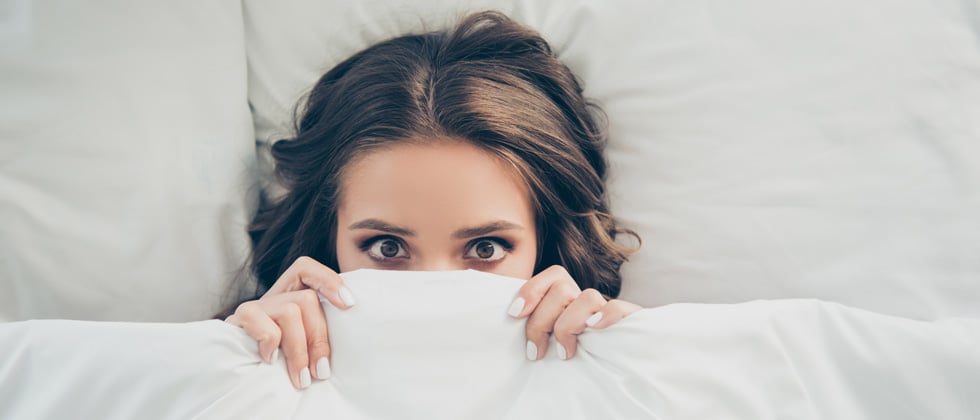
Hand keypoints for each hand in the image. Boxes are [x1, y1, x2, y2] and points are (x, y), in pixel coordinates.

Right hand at [225, 256, 355, 388]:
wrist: (233, 380)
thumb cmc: (276, 366)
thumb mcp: (301, 347)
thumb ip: (317, 335)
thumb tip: (347, 344)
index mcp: (288, 297)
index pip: (306, 269)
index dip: (328, 280)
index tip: (349, 305)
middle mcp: (271, 298)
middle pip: (306, 299)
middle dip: (318, 338)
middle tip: (320, 372)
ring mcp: (253, 308)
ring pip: (290, 311)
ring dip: (299, 350)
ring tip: (301, 378)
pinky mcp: (237, 322)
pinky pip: (266, 327)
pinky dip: (272, 345)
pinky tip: (270, 362)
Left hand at [507, 265, 640, 360]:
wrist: (626, 373)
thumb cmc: (581, 360)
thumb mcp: (553, 343)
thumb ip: (539, 329)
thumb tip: (511, 323)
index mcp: (572, 301)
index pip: (554, 275)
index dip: (531, 290)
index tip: (514, 314)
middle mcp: (590, 302)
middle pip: (562, 290)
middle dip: (541, 321)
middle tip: (536, 352)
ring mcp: (611, 312)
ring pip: (588, 296)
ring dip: (568, 325)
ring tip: (564, 353)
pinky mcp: (633, 322)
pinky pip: (619, 308)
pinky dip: (606, 314)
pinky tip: (594, 329)